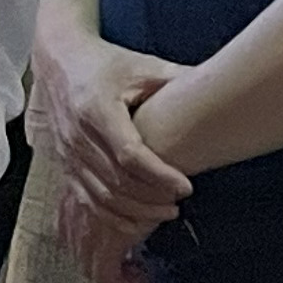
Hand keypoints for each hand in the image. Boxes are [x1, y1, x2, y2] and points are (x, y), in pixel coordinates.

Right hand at [31, 3, 190, 281]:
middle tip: (180, 201)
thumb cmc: (104, 64)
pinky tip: (138, 220)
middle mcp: (78, 135)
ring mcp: (68, 153)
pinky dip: (113, 217)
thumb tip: (223, 85)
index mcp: (96, 108)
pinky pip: (88, 201)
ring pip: (102, 197)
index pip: (128, 154)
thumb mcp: (142, 66)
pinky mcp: (65, 165)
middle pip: (116, 182)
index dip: (159, 176)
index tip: (185, 186)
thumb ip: (177, 79)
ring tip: (166, 212)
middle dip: (151, 199)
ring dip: (136, 212)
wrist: (59, 62)